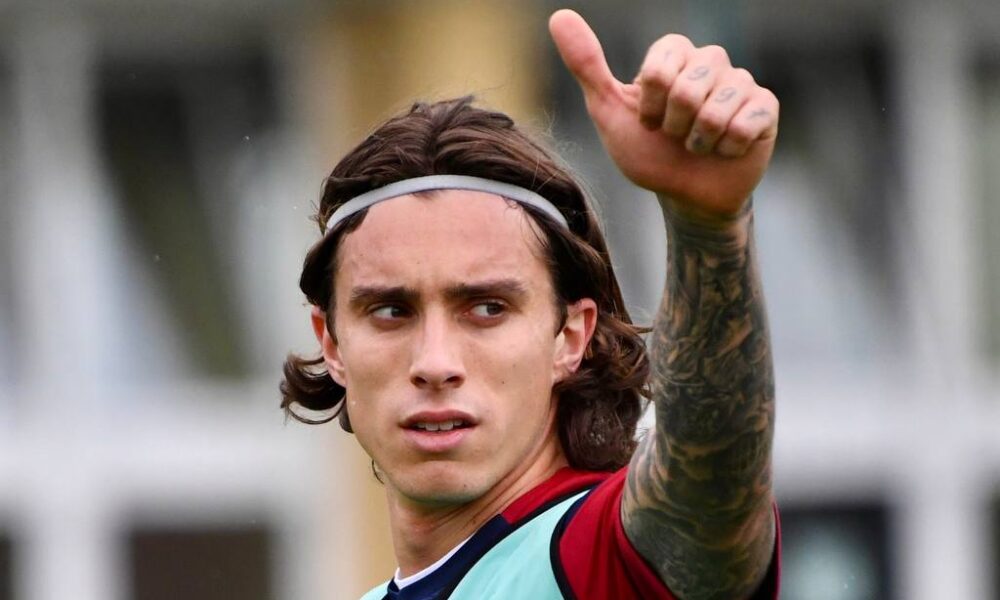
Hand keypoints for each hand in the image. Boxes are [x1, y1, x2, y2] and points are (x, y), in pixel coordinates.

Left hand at [549, 9, 778, 216]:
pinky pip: (745, 124)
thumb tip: (559, 17)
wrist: (686, 196)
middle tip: (676, 137)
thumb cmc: (648, 153)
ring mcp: (741, 82)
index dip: (649, 106)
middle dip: (674, 127)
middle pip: (687, 89)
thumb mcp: (609, 112)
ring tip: (700, 145)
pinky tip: (726, 150)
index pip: (658, 69)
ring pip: (716, 109)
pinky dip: (727, 148)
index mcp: (674, 54)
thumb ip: (587, 65)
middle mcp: (710, 60)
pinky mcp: (766, 108)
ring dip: (699, 142)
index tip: (649, 122)